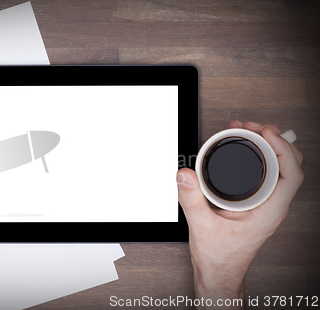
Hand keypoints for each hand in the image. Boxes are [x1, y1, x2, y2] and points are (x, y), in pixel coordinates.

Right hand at [177, 121, 302, 308]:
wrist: (218, 271)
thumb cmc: (219, 256)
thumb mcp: (201, 227)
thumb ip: (191, 200)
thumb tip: (185, 174)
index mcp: (268, 212)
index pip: (290, 175)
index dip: (282, 149)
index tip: (265, 133)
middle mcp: (272, 205)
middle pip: (288, 164)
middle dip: (272, 139)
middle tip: (251, 127)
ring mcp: (266, 203)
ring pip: (278, 167)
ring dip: (265, 146)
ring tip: (245, 131)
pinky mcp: (256, 201)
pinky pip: (265, 172)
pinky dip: (256, 155)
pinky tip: (242, 147)